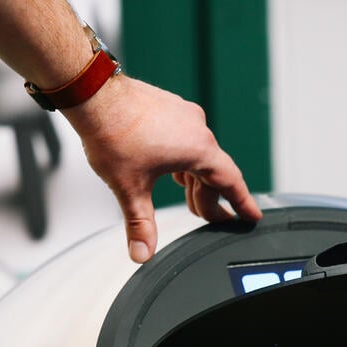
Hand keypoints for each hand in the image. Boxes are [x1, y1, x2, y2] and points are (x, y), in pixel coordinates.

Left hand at [63, 75, 262, 262]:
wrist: (92, 94)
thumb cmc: (112, 132)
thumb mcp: (129, 188)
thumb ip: (140, 224)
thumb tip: (142, 253)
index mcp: (197, 149)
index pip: (230, 181)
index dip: (242, 203)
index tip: (253, 215)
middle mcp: (197, 128)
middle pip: (212, 172)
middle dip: (209, 199)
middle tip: (205, 219)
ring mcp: (183, 115)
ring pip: (198, 155)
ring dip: (194, 180)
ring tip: (188, 199)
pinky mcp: (169, 108)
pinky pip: (186, 139)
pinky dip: (183, 160)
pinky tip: (171, 170)